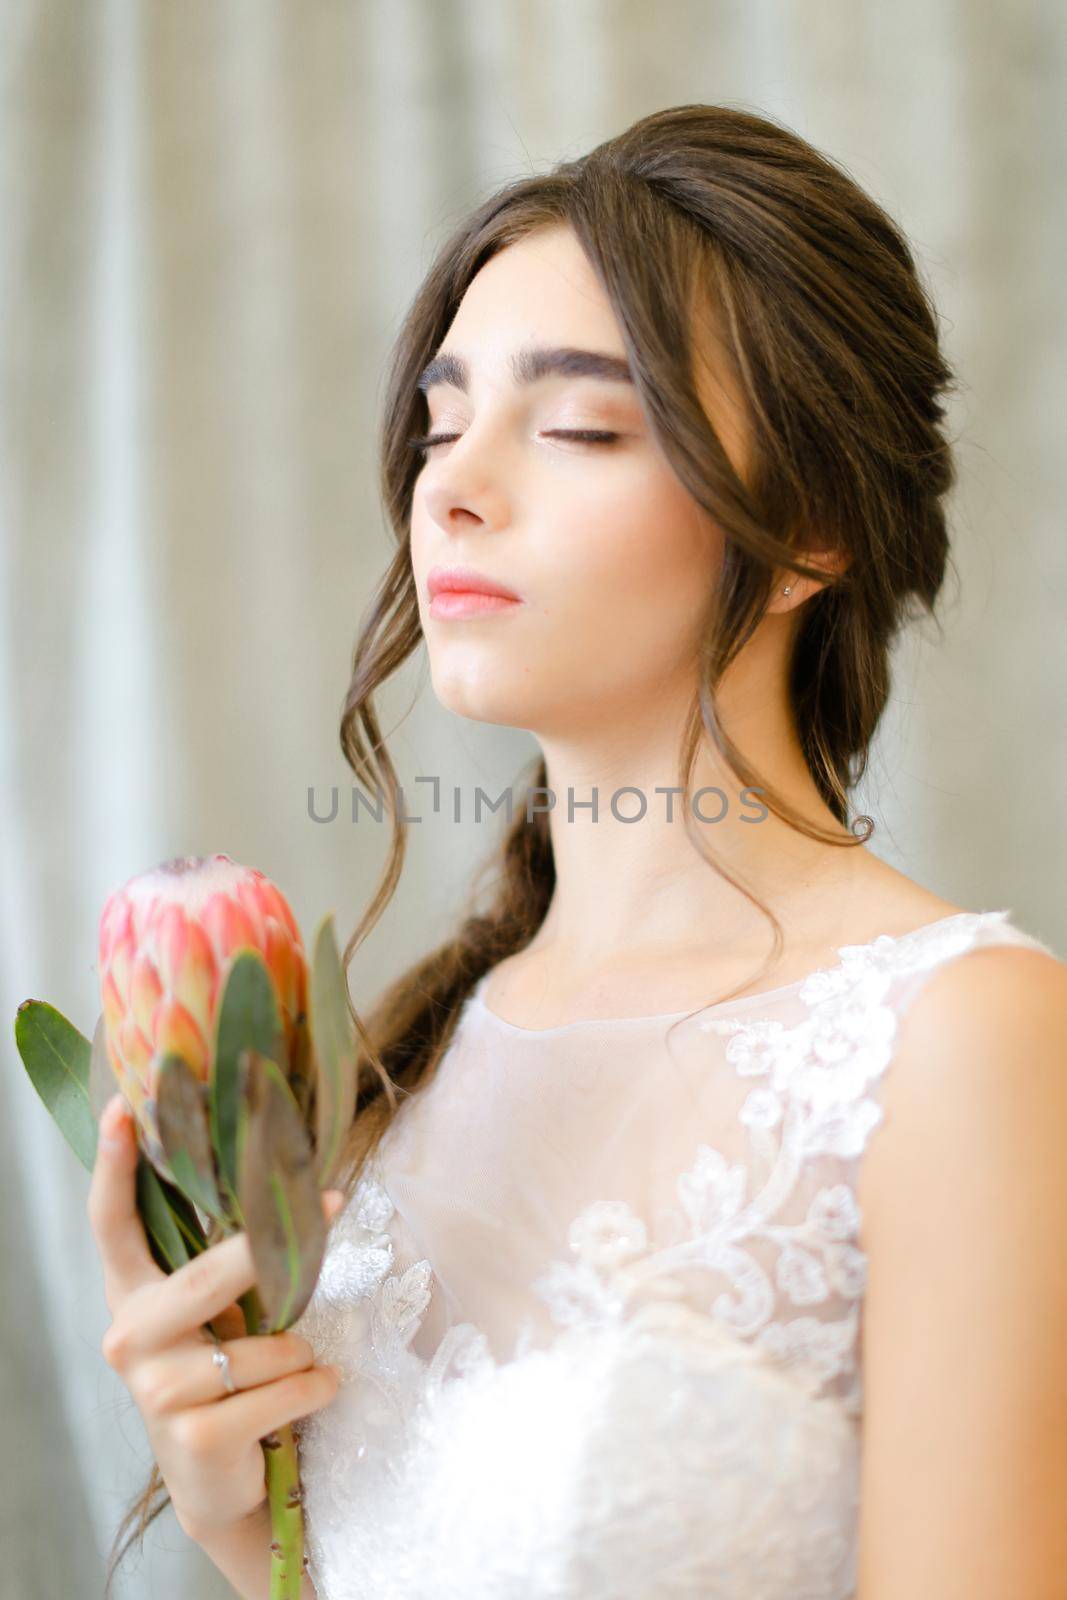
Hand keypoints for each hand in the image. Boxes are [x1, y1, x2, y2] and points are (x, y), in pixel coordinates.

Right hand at [86, 1091, 344, 1541]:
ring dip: (301, 1349)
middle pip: (206, 1276)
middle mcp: (130, 1338)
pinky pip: (283, 1389)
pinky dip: (316, 1386)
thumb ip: (223, 1264)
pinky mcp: (193, 1435)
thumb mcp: (216, 1314)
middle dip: (268, 1250)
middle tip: (332, 1198)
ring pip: (264, 1344)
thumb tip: (284, 1181)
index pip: (112, 1224)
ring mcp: (157, 1391)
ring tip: (300, 1363)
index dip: (113, 1166)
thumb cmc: (225, 1375)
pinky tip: (318, 1389)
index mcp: (132, 1296)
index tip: (122, 1107)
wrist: (219, 1479)